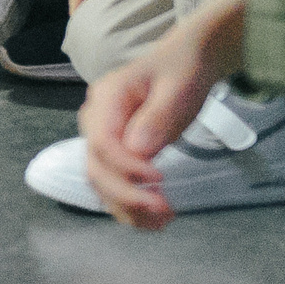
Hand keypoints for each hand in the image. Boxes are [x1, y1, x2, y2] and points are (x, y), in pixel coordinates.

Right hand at [81, 0, 247, 227]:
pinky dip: (129, 205)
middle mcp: (96, 118)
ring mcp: (103, 136)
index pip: (103, 142)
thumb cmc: (183, 70)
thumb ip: (157, 116)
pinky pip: (113, 183)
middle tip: (164, 210)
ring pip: (101, 181)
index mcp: (107, 97)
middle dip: (127, 195)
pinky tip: (153, 218)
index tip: (161, 180)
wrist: (188, 61)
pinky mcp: (116, 151)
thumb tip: (138, 151)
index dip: (127, 167)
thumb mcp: (177, 88)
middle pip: (96, 167)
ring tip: (162, 222)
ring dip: (127, 207)